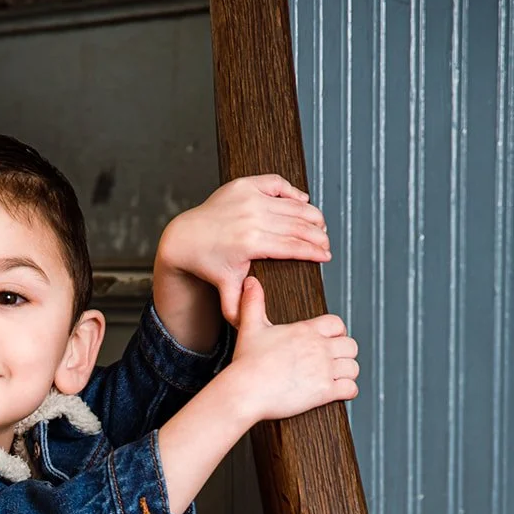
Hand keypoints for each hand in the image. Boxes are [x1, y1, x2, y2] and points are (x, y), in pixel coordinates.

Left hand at [156, 175, 331, 325]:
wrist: (186, 238)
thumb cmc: (208, 263)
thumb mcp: (225, 287)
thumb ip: (239, 308)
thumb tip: (248, 329)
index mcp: (250, 243)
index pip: (293, 246)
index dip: (314, 251)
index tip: (326, 256)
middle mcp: (251, 217)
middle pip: (298, 224)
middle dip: (318, 235)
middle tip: (326, 243)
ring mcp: (248, 197)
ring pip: (291, 204)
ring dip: (311, 214)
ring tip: (320, 225)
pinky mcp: (244, 185)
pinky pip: (277, 184)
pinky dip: (292, 192)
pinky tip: (303, 201)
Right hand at [230, 275, 357, 422]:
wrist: (245, 391)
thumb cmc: (247, 363)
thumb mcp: (250, 327)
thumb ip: (253, 303)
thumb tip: (251, 283)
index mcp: (306, 331)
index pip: (337, 324)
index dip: (338, 332)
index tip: (332, 340)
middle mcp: (319, 348)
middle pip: (351, 346)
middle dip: (345, 354)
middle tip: (336, 361)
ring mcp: (323, 370)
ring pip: (353, 367)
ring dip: (348, 373)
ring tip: (338, 378)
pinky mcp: (324, 391)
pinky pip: (350, 389)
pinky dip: (349, 391)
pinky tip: (340, 392)